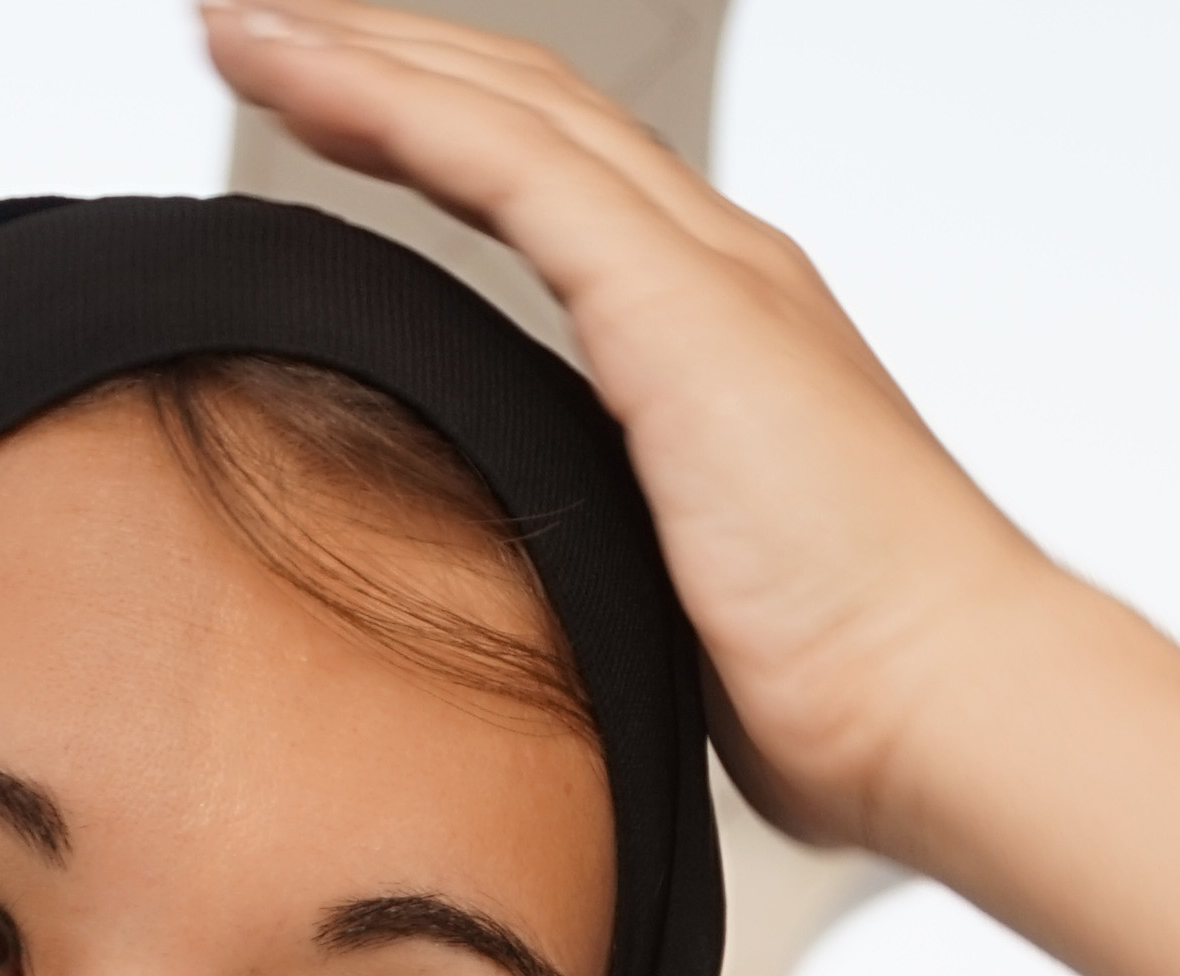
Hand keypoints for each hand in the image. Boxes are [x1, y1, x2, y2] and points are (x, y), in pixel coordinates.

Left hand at [203, 0, 1038, 852]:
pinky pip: (509, 164)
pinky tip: (297, 70)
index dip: (421, 118)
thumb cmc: (825, 682)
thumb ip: (587, 542)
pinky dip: (394, 103)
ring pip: (507, 106)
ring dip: (360, 51)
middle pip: (519, 107)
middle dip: (377, 53)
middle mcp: (712, 265)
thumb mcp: (660, 589)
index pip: (542, 172)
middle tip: (246, 24)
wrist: (941, 704)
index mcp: (704, 324)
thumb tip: (498, 594)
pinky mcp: (683, 304)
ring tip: (238, 22)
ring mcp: (705, 271)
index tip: (300, 103)